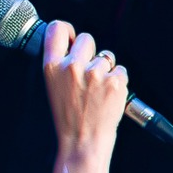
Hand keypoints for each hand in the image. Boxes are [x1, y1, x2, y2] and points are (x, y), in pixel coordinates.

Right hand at [40, 20, 129, 154]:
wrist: (83, 142)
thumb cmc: (70, 118)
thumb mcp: (54, 87)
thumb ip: (62, 64)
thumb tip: (74, 45)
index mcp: (52, 67)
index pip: (57, 29)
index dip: (67, 30)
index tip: (72, 37)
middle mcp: (72, 67)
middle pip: (87, 39)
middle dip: (91, 53)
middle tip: (89, 76)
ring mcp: (95, 73)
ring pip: (107, 57)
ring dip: (106, 70)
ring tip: (98, 92)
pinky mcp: (114, 81)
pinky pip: (121, 70)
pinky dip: (118, 82)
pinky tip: (108, 97)